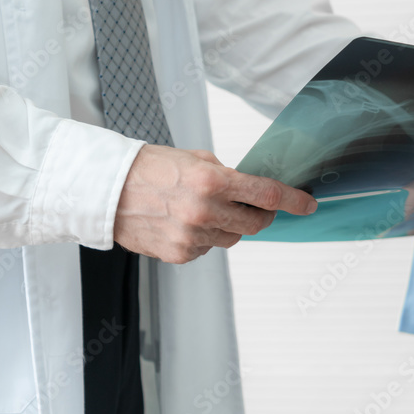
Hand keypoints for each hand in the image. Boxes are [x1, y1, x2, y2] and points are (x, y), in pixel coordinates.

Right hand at [113, 145, 316, 263]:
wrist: (105, 190)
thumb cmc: (147, 169)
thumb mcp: (194, 159)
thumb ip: (227, 174)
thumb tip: (253, 188)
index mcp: (212, 182)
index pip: (269, 195)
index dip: (294, 201)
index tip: (308, 204)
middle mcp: (205, 211)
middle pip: (257, 223)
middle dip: (262, 215)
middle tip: (253, 206)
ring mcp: (193, 236)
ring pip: (233, 237)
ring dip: (228, 226)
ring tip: (201, 210)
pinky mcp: (180, 254)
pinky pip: (208, 248)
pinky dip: (204, 238)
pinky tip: (183, 223)